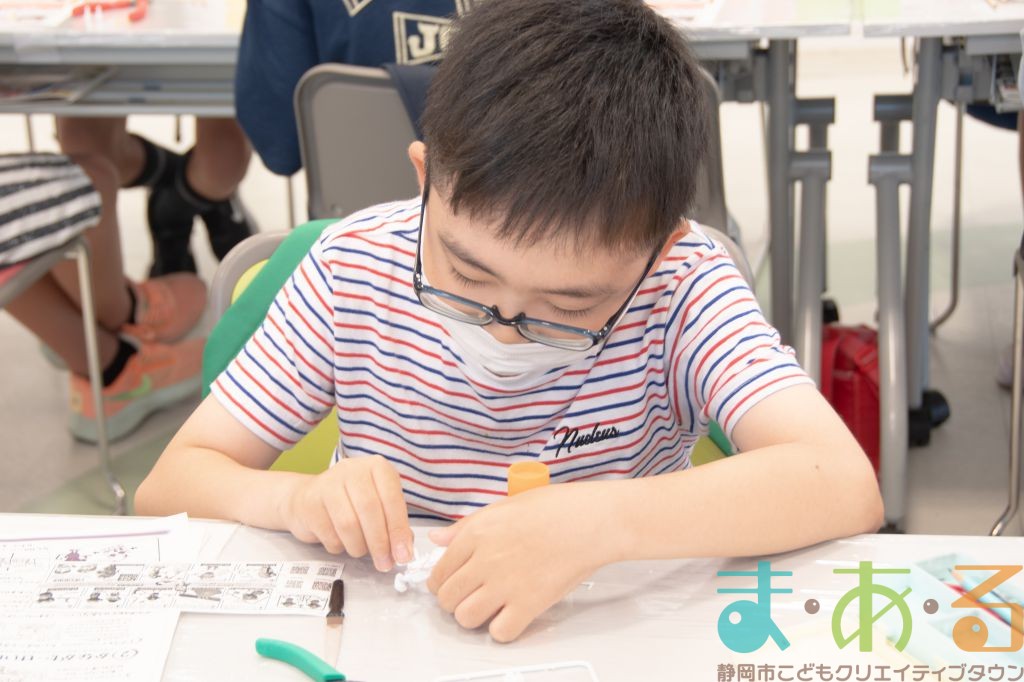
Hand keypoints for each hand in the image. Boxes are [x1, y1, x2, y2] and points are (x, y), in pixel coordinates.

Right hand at [281, 455, 412, 570]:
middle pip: (370, 510)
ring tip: (360, 550)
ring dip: (359, 546)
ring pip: (349, 524)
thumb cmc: (351, 502)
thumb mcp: (379, 505)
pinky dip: (339, 546)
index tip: (403, 555)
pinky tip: (340, 541)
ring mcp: (328, 483)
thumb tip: (404, 551)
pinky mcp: (310, 502)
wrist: (307, 497)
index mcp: (377, 467)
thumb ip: (394, 524)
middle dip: (380, 543)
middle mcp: (352, 469)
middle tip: (384, 563)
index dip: (399, 530)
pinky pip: (330, 534)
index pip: (392, 499)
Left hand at [426, 483, 614, 641]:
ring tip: (488, 608)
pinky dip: (502, 629)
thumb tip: (438, 537)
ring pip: (466, 618)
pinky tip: (511, 615)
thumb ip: (466, 526)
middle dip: (454, 601)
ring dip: (473, 617)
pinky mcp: (529, 603)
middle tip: (470, 596)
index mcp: (477, 533)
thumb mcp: (504, 506)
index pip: (439, 571)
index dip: (443, 581)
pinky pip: (500, 632)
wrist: (591, 521)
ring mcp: (506, 584)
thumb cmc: (556, 508)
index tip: (453, 583)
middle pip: (447, 598)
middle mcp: (485, 560)